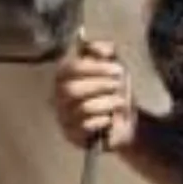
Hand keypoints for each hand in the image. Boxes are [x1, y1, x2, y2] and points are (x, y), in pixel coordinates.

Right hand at [52, 36, 137, 151]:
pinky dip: (103, 120)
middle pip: (71, 89)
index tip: (117, 69)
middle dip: (100, 85)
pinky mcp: (72, 136)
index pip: (69, 68)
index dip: (94, 67)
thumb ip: (106, 51)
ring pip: (82, 108)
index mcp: (64, 76)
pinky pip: (86, 126)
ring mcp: (63, 117)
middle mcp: (58, 96)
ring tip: (119, 102)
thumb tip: (96, 47)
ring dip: (106, 103)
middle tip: (118, 85)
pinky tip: (109, 119)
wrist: (124, 122)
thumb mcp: (114, 65)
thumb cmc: (114, 91)